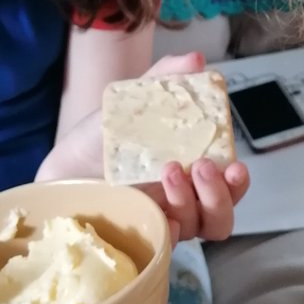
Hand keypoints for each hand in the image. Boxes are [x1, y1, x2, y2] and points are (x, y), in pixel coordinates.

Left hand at [36, 51, 249, 240]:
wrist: (65, 161)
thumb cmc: (107, 135)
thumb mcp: (137, 100)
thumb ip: (165, 79)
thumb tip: (195, 60)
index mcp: (194, 172)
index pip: (230, 185)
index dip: (238, 181)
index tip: (235, 165)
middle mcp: (185, 201)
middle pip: (221, 217)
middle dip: (220, 195)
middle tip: (202, 166)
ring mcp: (163, 220)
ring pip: (198, 229)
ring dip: (191, 202)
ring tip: (168, 171)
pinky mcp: (141, 234)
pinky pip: (167, 243)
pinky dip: (171, 230)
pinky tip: (161, 213)